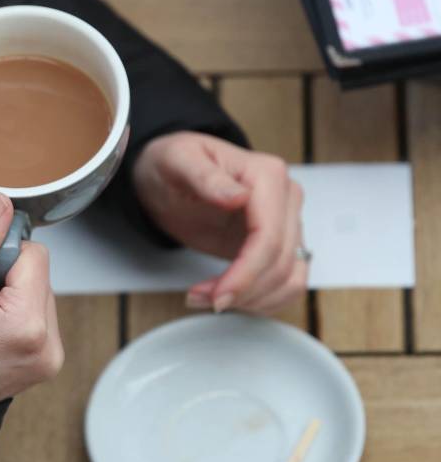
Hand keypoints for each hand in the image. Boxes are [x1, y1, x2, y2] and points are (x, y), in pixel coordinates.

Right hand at [0, 192, 63, 408]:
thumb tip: (0, 204)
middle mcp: (48, 345)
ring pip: (35, 293)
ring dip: (4, 296)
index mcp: (27, 325)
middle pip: (37, 273)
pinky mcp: (41, 365)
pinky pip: (33, 317)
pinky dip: (8, 315)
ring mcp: (47, 359)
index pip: (33, 253)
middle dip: (0, 277)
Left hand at [132, 131, 306, 314]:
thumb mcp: (178, 161)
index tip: (219, 295)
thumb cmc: (174, 162)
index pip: (269, 237)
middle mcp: (285, 198)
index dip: (247, 274)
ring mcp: (285, 222)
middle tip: (200, 299)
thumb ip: (205, 177)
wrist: (170, 173)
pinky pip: (286, 281)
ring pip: (290, 277)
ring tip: (207, 299)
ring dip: (253, 300)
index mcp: (267, 175)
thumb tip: (238, 197)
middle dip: (242, 290)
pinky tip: (228, 298)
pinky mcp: (277, 244)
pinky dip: (262, 300)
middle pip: (281, 262)